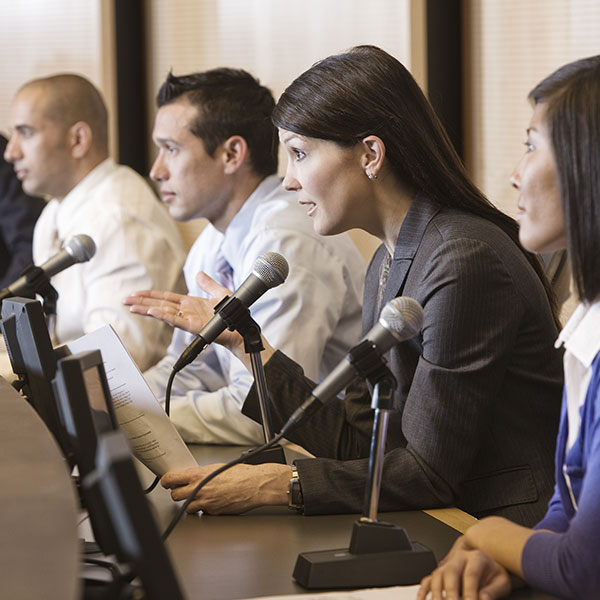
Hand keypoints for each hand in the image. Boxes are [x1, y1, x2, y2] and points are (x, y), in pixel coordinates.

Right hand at [124, 271, 242, 352]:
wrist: (241, 327)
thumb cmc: (233, 313)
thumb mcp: (219, 292)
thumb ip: (207, 283)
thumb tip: (199, 273)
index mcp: (190, 303)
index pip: (166, 298)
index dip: (151, 295)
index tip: (137, 293)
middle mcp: (186, 311)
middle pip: (160, 304)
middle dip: (142, 302)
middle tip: (126, 300)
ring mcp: (188, 319)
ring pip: (163, 313)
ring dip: (147, 309)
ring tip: (132, 306)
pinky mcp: (193, 326)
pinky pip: (175, 320)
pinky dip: (163, 315)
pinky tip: (152, 311)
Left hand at [160, 462, 290, 514]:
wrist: (255, 485)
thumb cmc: (242, 474)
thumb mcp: (218, 467)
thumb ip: (202, 473)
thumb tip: (192, 476)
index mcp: (199, 475)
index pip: (171, 479)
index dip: (166, 481)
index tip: (166, 481)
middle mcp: (199, 490)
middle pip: (175, 495)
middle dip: (177, 492)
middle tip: (183, 489)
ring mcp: (206, 504)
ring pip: (186, 507)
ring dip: (190, 503)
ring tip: (199, 496)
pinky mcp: (213, 513)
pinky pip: (202, 512)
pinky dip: (204, 508)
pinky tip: (213, 501)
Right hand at [418, 541, 510, 599]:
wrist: (487, 563)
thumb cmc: (494, 574)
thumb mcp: (502, 581)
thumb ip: (493, 590)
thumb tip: (482, 598)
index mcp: (476, 558)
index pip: (470, 575)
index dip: (470, 592)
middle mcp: (459, 558)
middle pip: (450, 572)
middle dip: (450, 592)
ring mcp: (447, 565)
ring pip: (436, 575)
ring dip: (435, 593)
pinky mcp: (440, 573)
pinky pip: (427, 580)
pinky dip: (423, 591)